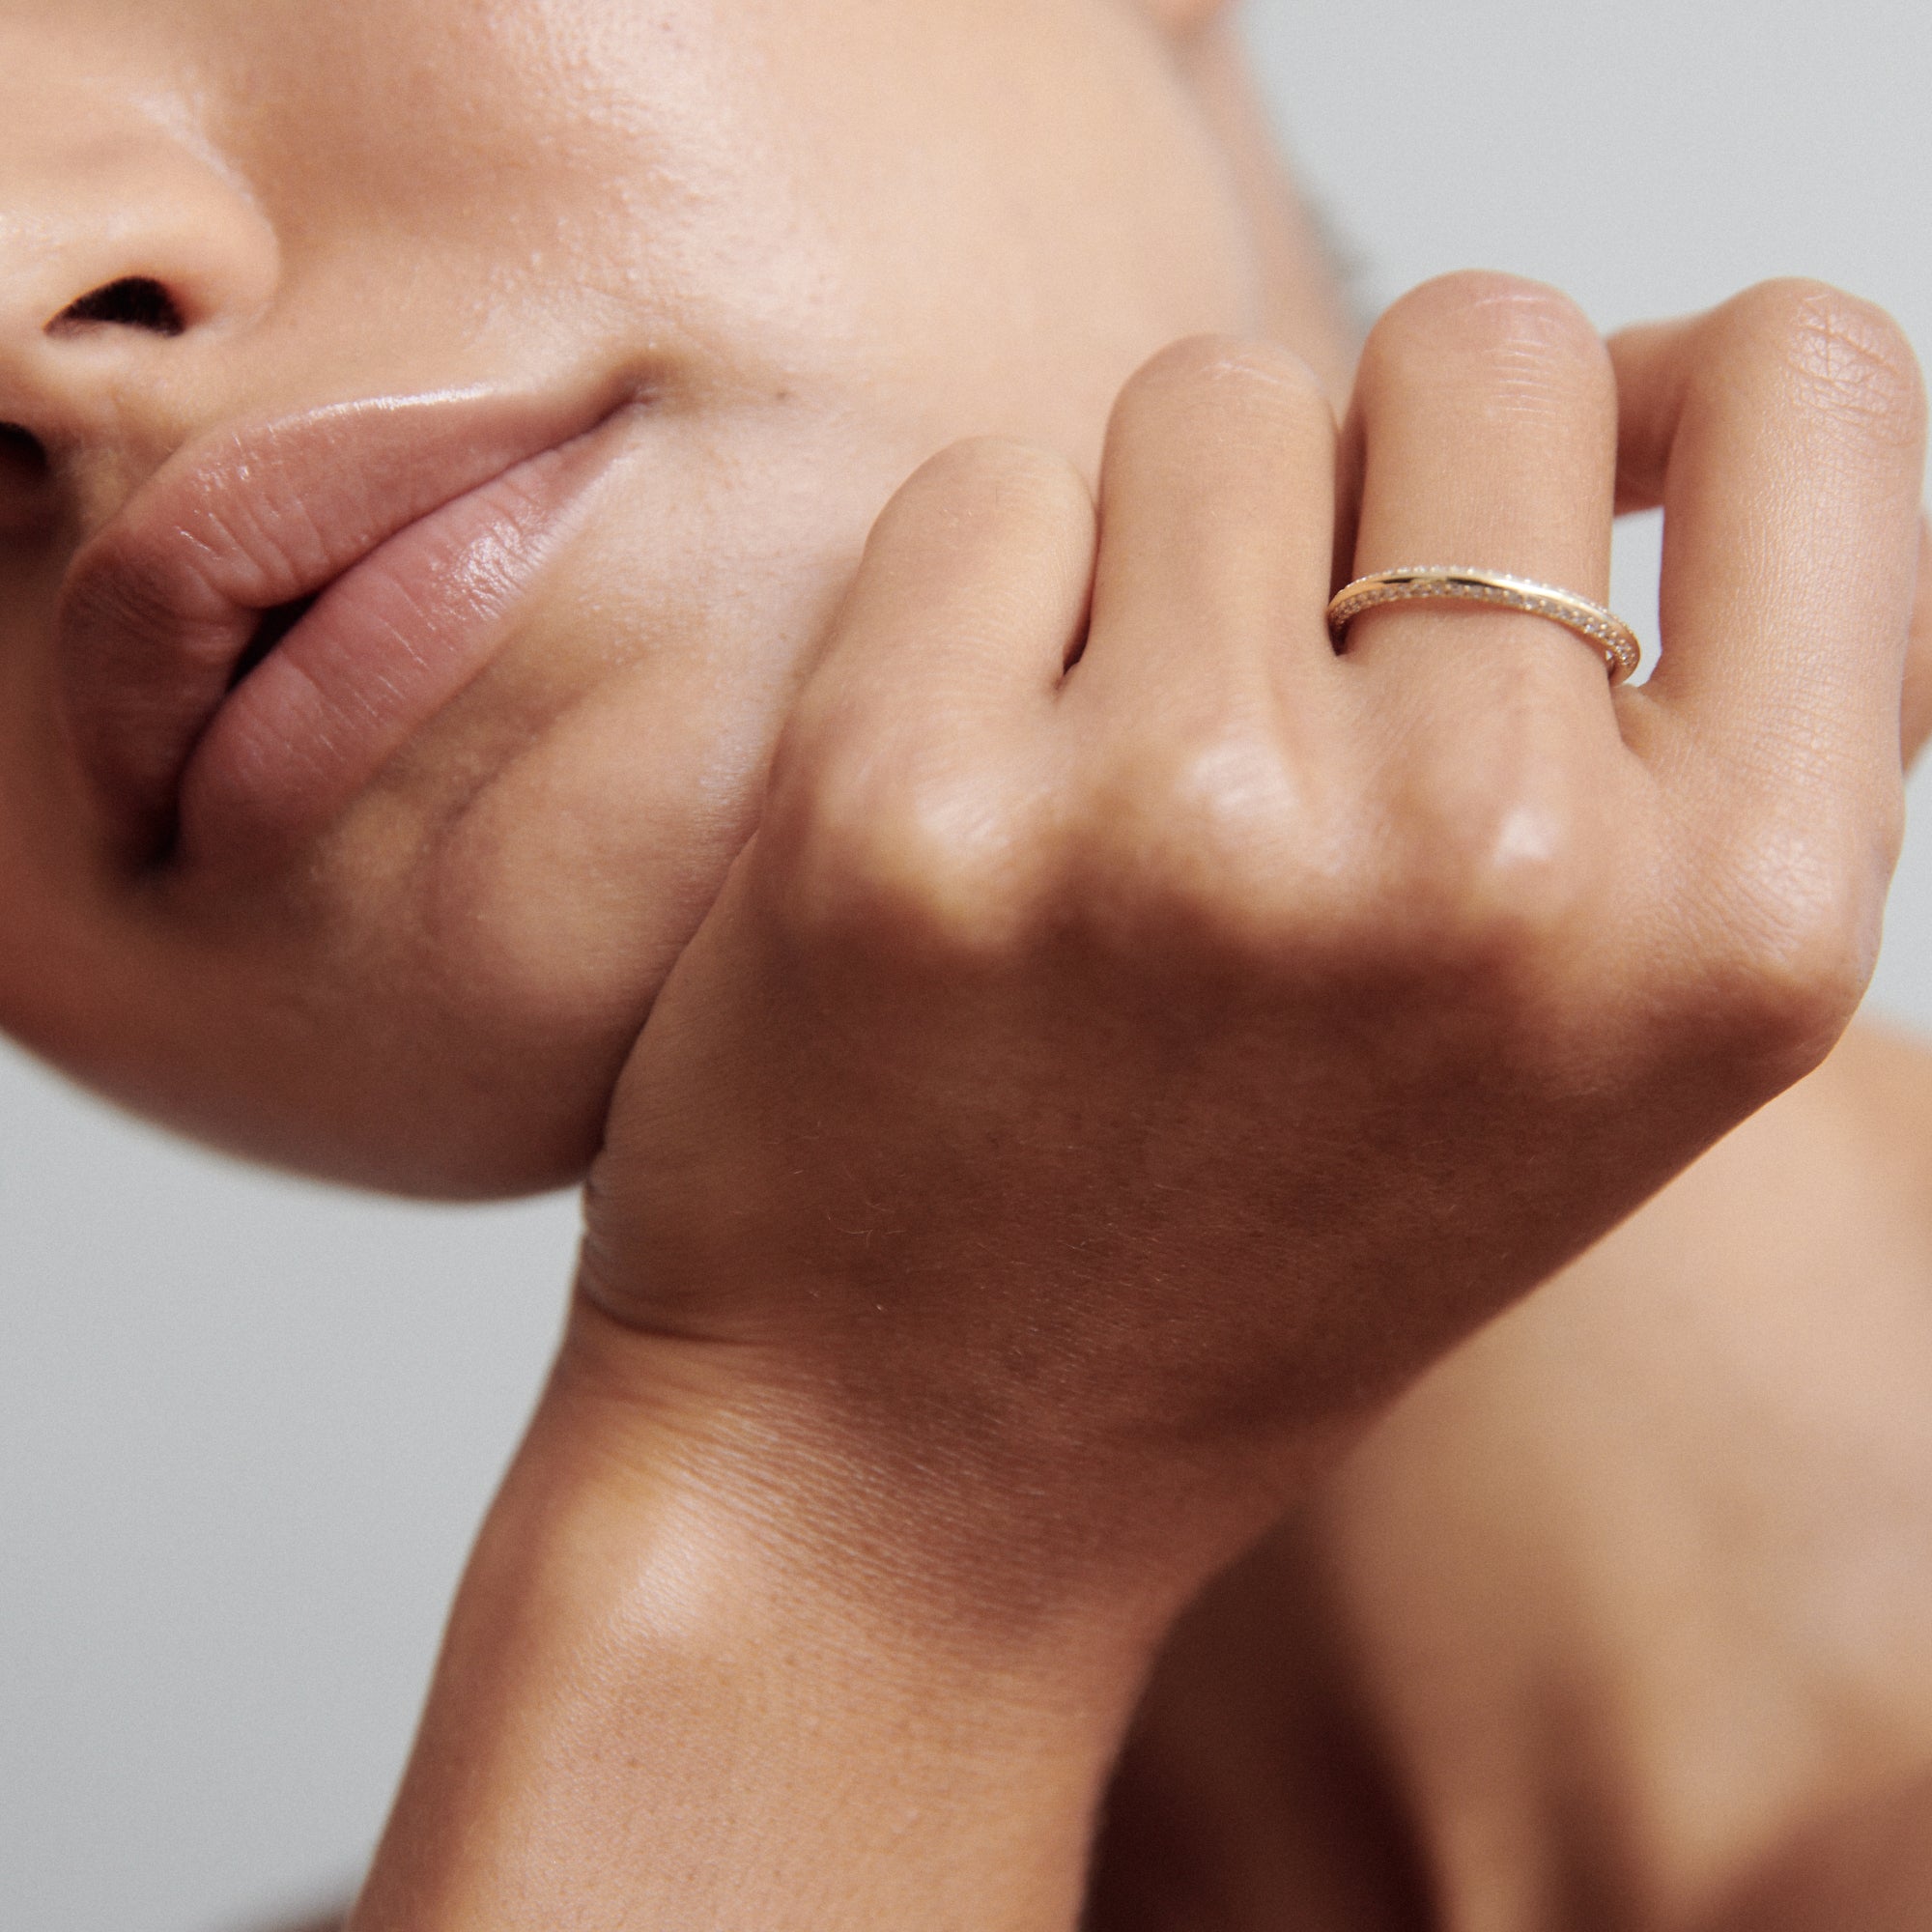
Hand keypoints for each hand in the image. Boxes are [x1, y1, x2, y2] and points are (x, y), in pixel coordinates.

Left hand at [575, 273, 1926, 1644]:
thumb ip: (1687, 715)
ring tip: (1116, 812)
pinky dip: (971, 616)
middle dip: (1364, 491)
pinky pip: (985, 497)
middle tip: (1276, 723)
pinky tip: (969, 829)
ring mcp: (1192, 832)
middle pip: (1467, 350)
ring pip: (1210, 402)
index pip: (1810, 384)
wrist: (910, 1470)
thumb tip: (1683, 376)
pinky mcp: (907, 811)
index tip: (1533, 500)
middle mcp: (1492, 865)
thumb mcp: (1587, 1030)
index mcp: (1731, 927)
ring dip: (1161, 563)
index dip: (1655, 396)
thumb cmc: (1242, 1239)